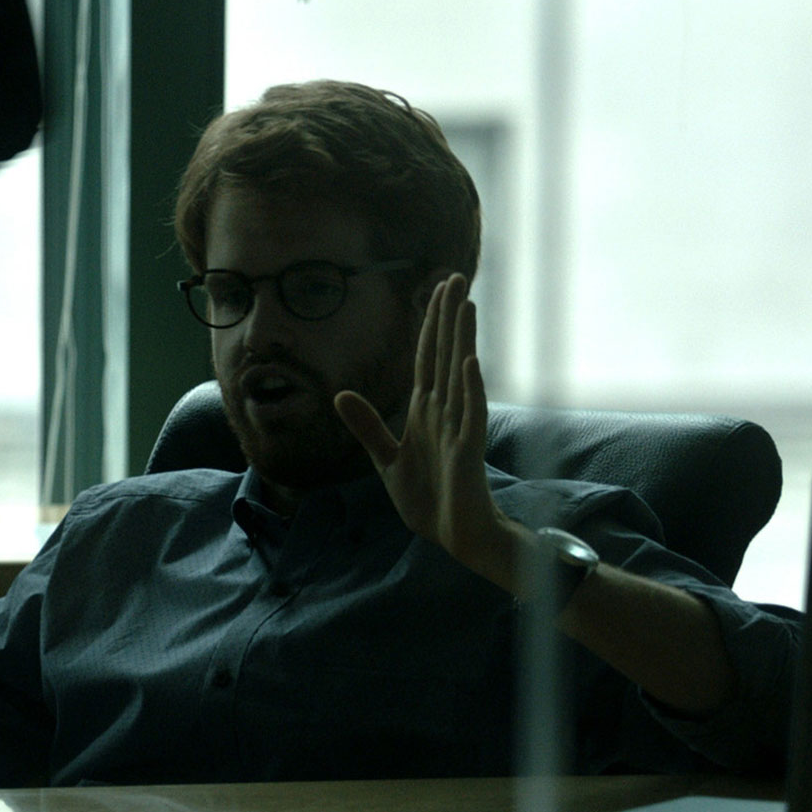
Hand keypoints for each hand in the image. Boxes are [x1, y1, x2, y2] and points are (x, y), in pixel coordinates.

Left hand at [335, 273, 516, 564]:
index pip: (427, 357)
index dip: (430, 323)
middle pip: (445, 354)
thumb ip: (368, 426)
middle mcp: (445, 411)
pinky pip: (471, 414)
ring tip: (465, 304)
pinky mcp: (468, 450)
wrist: (453, 535)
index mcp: (425, 410)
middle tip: (456, 276)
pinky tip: (469, 363)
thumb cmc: (428, 498)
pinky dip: (470, 389)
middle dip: (449, 316)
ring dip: (462, 339)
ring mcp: (459, 427)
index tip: (435, 289)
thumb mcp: (387, 459)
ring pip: (459, 374)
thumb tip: (340, 395)